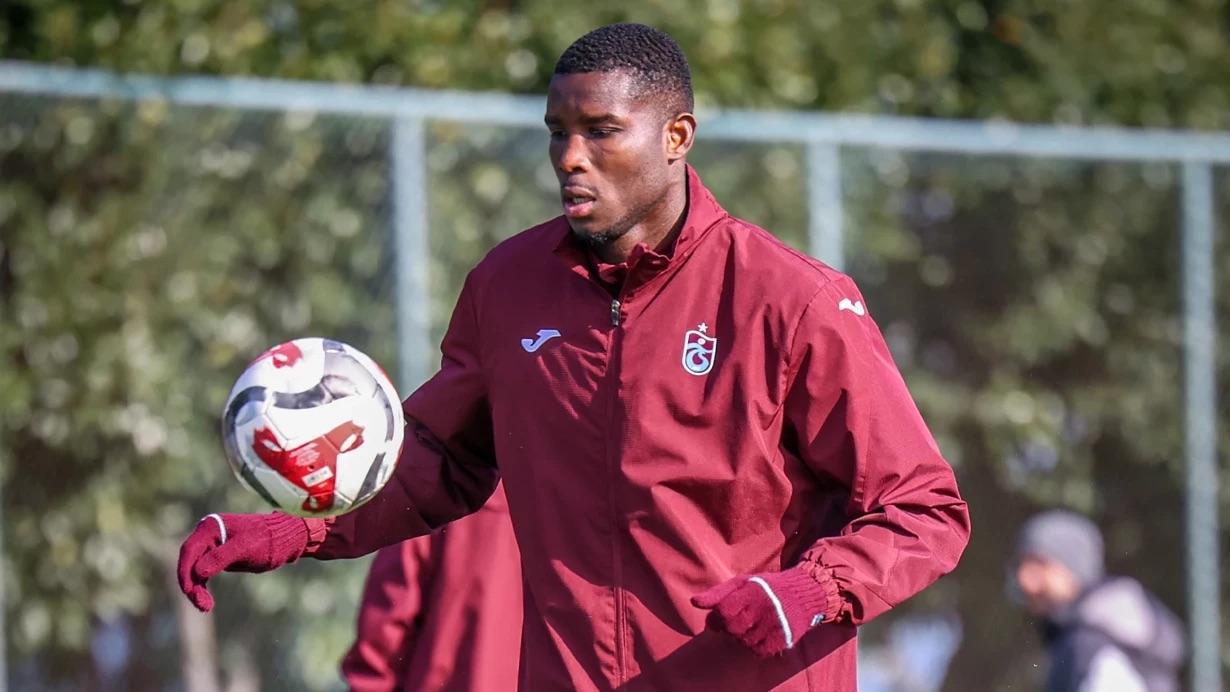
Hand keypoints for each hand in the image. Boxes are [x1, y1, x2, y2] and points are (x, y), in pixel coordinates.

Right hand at [177, 512, 309, 611]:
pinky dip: (203, 586)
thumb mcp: (245, 548)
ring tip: (206, 607)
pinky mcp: (217, 555)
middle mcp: (207, 534)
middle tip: (202, 605)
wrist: (284, 538)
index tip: (189, 592)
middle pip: (190, 561)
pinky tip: (206, 601)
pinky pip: (204, 572)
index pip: (189, 551)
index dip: (185, 572)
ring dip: (197, 588)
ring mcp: (211, 544)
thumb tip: (197, 572)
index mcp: (211, 527)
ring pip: (195, 569)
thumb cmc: (267, 540)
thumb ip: (221, 557)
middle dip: (192, 584)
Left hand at [690, 565, 829, 656]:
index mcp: (750, 592)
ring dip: (741, 638)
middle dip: (728, 629)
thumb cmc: (766, 587)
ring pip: (744, 642)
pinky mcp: (783, 637)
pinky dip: (754, 648)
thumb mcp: (742, 582)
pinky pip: (759, 652)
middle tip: (734, 623)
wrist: (802, 593)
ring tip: (748, 627)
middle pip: (732, 629)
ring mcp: (774, 624)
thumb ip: (718, 593)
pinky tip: (758, 637)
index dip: (715, 619)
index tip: (716, 620)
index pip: (723, 612)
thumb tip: (694, 602)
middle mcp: (762, 608)